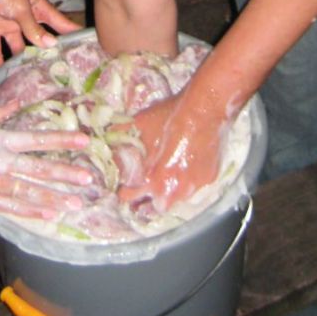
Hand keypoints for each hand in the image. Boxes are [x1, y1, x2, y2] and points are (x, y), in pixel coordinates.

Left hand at [0, 0, 80, 68]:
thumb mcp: (21, 8)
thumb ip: (33, 28)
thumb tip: (52, 45)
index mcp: (37, 8)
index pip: (58, 22)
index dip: (70, 32)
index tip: (84, 45)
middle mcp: (25, 18)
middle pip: (38, 38)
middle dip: (45, 53)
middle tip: (56, 72)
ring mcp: (8, 24)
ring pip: (17, 47)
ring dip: (20, 60)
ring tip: (29, 78)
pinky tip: (0, 74)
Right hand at [0, 105, 92, 217]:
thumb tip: (17, 104)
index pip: (38, 139)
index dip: (63, 140)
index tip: (84, 141)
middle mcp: (1, 160)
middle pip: (40, 167)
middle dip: (67, 173)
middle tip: (89, 179)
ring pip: (32, 190)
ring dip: (56, 197)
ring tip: (77, 202)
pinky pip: (14, 207)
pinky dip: (34, 211)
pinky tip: (51, 215)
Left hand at [117, 90, 224, 210]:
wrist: (202, 111)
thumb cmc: (169, 118)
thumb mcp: (138, 126)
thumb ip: (121, 141)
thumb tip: (107, 145)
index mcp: (154, 181)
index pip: (131, 198)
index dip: (125, 191)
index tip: (124, 187)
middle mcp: (175, 191)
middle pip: (158, 204)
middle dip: (152, 196)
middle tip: (150, 181)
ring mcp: (195, 186)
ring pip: (179, 196)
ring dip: (173, 188)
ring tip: (171, 172)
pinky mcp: (210, 178)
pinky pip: (196, 185)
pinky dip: (191, 178)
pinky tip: (189, 163)